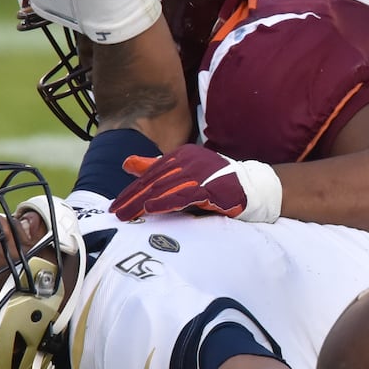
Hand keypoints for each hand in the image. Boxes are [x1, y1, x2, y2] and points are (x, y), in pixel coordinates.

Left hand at [112, 145, 282, 222]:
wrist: (253, 187)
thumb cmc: (217, 181)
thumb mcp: (185, 171)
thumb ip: (156, 167)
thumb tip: (126, 163)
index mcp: (181, 155)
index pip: (150, 173)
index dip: (132, 189)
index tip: (115, 205)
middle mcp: (189, 160)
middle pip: (154, 181)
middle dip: (132, 197)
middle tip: (115, 212)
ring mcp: (200, 174)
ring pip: (165, 188)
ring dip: (143, 202)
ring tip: (126, 214)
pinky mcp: (210, 189)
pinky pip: (184, 196)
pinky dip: (166, 202)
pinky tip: (151, 208)